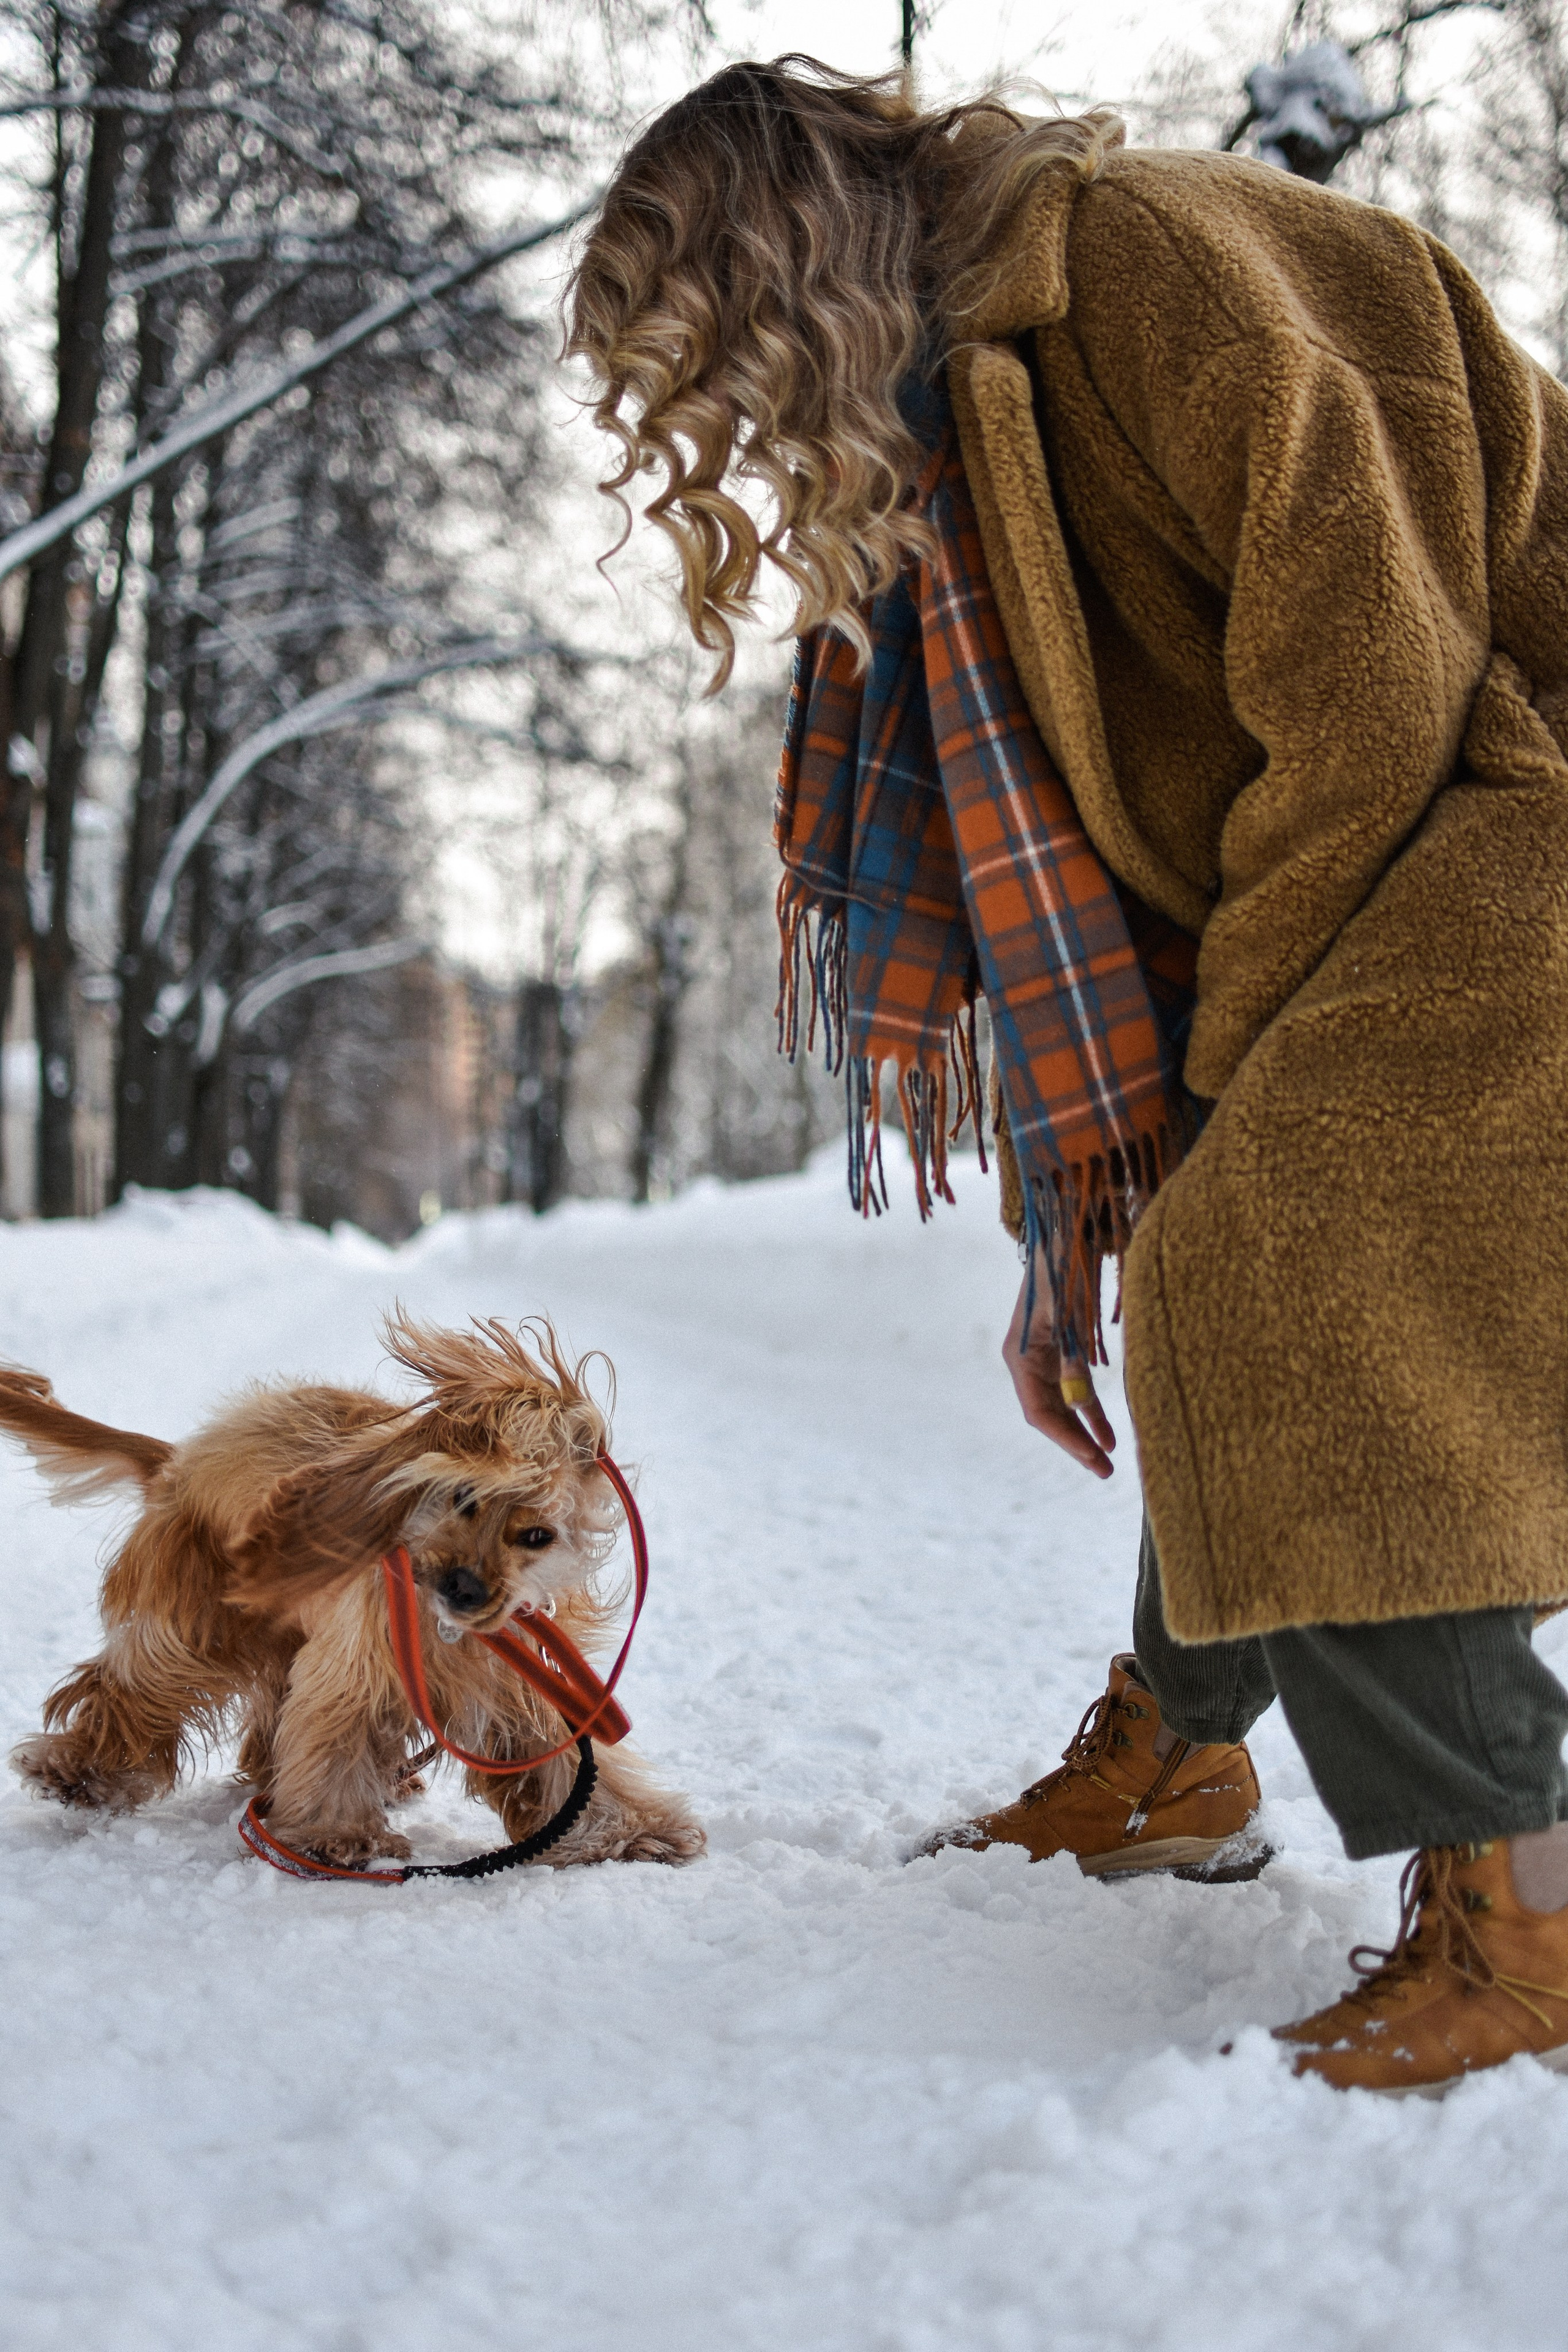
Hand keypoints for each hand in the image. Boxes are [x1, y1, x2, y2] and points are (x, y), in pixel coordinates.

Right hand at [1001, 1255, 1115, 1478]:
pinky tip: (1107, 1434)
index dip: (1065, 1439)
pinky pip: (1075, 1390)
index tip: (1093, 1459)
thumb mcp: (1069, 1315)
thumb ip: (1072, 1358)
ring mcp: (1044, 1358)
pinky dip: (1090, 1411)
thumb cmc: (1064, 1271)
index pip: (1039, 1411)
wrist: (1064, 1236)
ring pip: (1063, 1407)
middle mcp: (1027, 1362)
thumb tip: (1080, 1403)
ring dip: (1084, 1433)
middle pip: (1050, 1415)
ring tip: (1108, 1462)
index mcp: (1020, 1356)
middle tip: (1106, 1472)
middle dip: (1075, 1445)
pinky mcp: (1062, 1351)